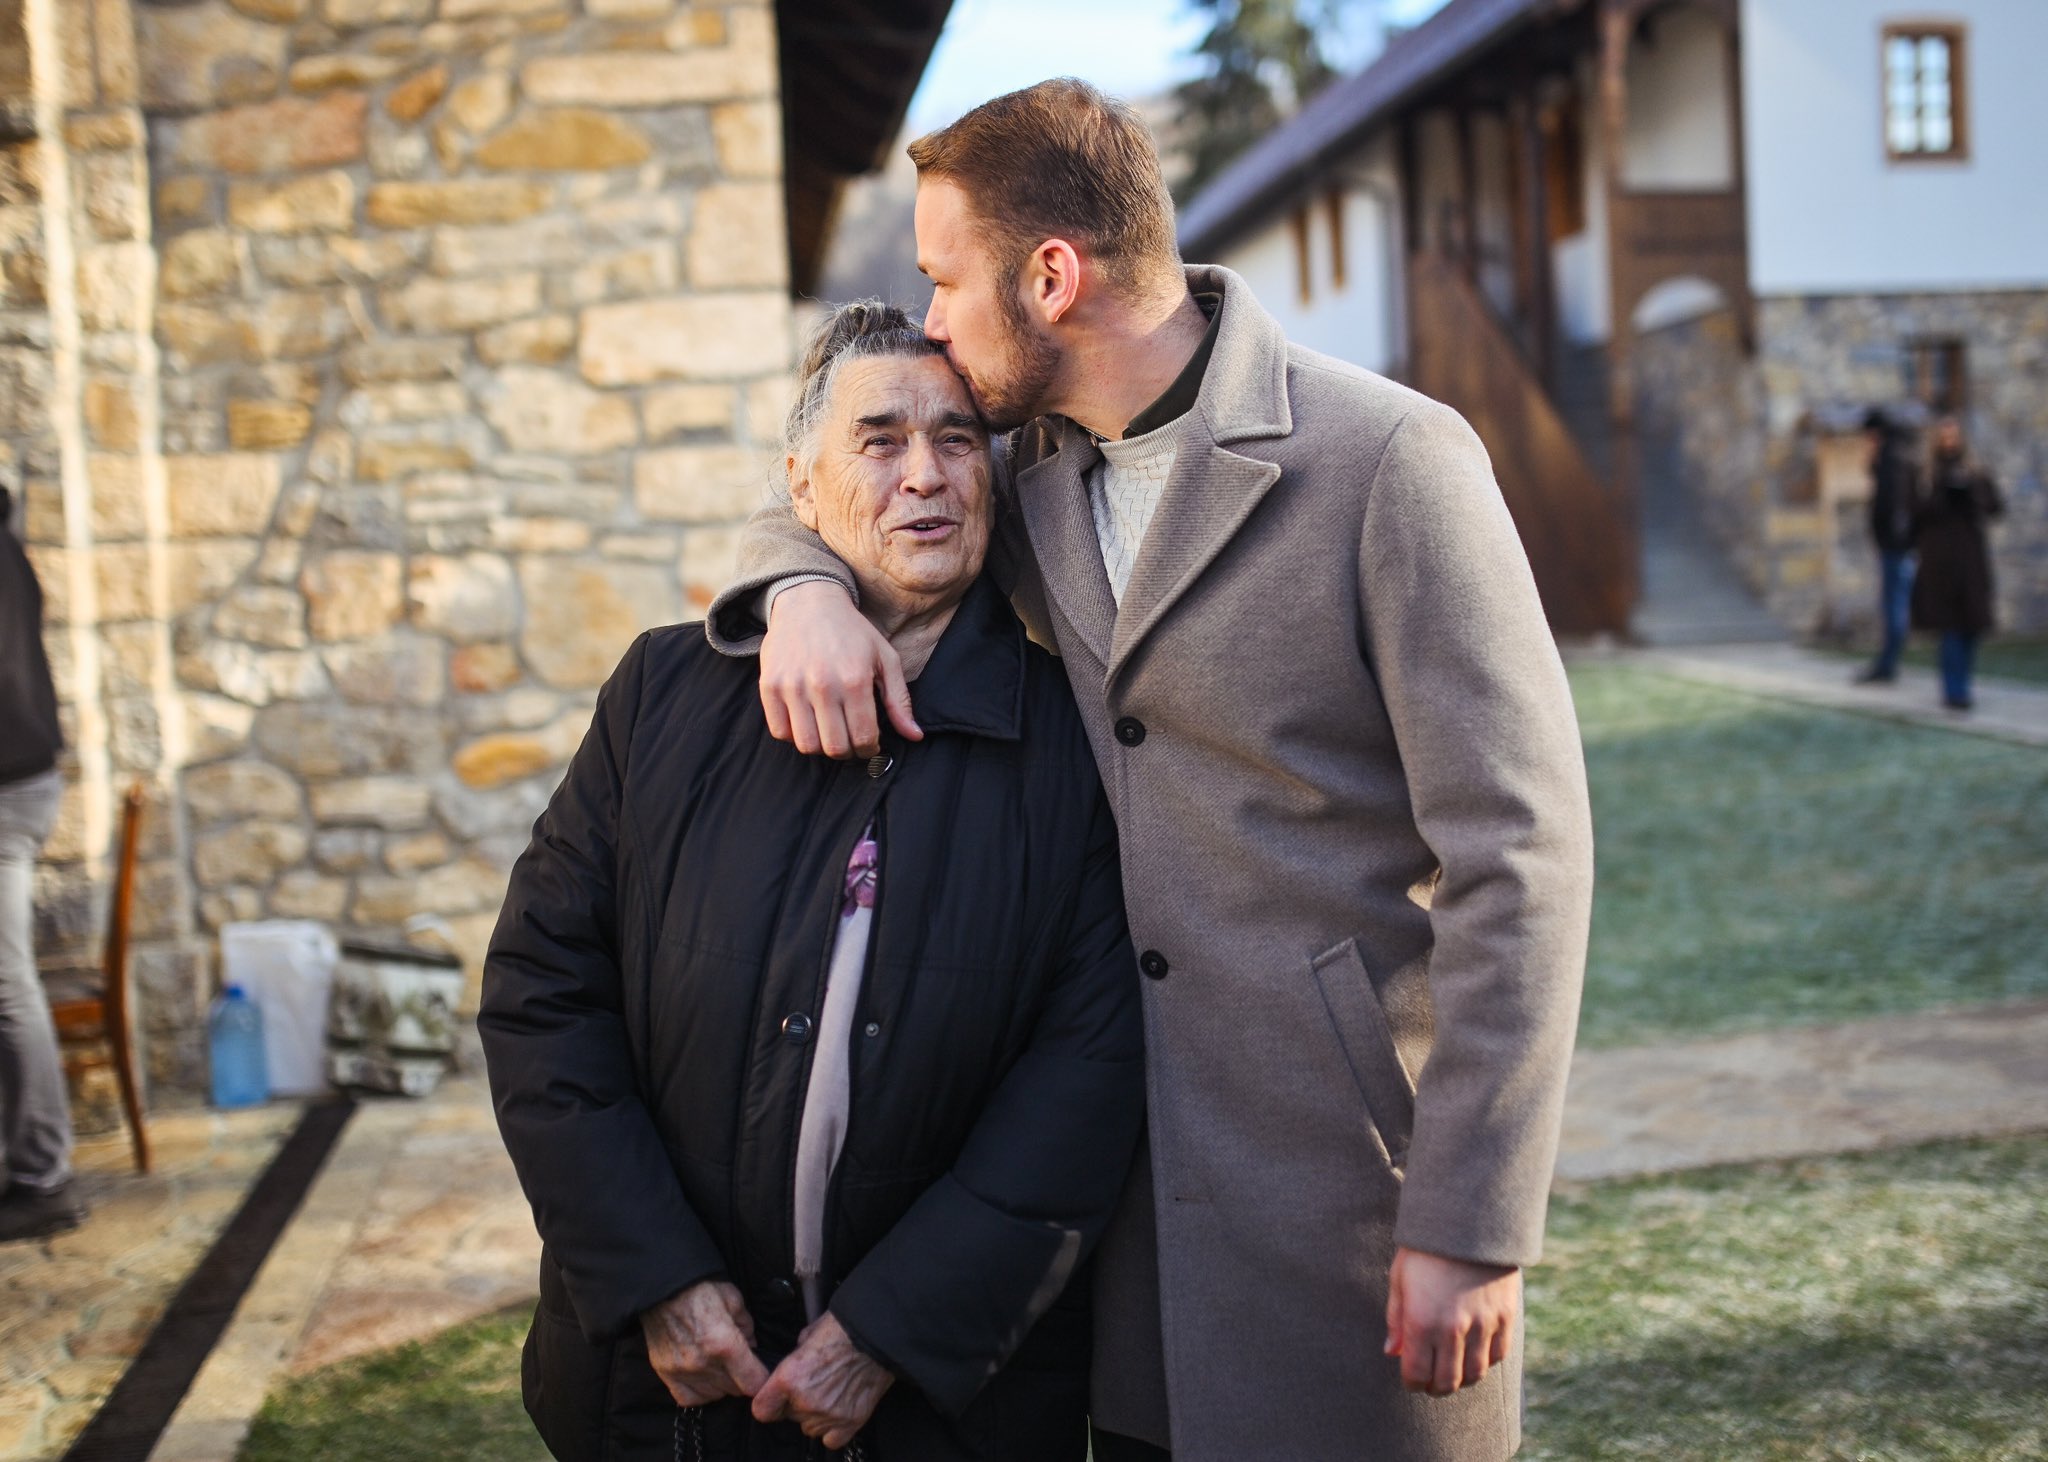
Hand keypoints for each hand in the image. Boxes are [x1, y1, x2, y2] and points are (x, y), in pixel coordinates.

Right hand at [639, 1280, 769, 1406]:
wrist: (664, 1286)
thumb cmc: (702, 1288)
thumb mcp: (734, 1300)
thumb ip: (747, 1328)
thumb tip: (752, 1348)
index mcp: (724, 1344)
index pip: (753, 1382)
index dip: (762, 1378)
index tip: (761, 1371)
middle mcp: (703, 1363)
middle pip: (735, 1390)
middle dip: (743, 1378)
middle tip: (740, 1362)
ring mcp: (681, 1371)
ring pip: (715, 1395)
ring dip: (722, 1385)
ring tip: (721, 1366)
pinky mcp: (665, 1372)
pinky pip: (688, 1398)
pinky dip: (700, 1392)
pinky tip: (705, 1378)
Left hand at [751, 1311, 893, 1448]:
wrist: (878, 1335)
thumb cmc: (844, 1328)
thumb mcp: (808, 1334)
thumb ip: (794, 1357)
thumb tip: (793, 1363)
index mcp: (789, 1378)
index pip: (761, 1410)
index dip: (767, 1403)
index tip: (773, 1400)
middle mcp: (805, 1401)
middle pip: (788, 1418)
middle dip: (796, 1404)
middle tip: (814, 1384)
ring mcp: (828, 1415)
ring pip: (809, 1428)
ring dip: (814, 1416)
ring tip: (830, 1393)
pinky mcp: (851, 1422)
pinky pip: (831, 1440)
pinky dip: (833, 1429)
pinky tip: (838, 1410)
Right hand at [760, 582, 921, 757]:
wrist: (808, 602)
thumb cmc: (851, 632)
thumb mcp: (885, 658)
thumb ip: (899, 701)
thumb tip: (915, 736)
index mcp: (855, 679)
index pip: (863, 737)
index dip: (869, 749)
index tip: (869, 744)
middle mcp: (822, 685)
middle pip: (834, 747)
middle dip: (847, 751)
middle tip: (850, 740)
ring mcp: (792, 686)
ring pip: (806, 744)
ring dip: (820, 746)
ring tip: (828, 731)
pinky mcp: (769, 686)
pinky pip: (779, 731)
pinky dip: (794, 735)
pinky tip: (806, 721)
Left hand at [1384, 1246, 1519, 1396]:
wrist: (1468, 1220)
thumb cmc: (1426, 1249)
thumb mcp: (1400, 1278)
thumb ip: (1396, 1319)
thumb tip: (1392, 1353)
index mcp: (1422, 1321)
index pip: (1417, 1375)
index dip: (1412, 1383)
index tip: (1411, 1379)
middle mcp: (1453, 1328)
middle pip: (1447, 1382)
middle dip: (1435, 1387)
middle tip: (1431, 1380)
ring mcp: (1482, 1324)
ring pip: (1474, 1374)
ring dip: (1461, 1378)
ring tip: (1453, 1368)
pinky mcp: (1504, 1316)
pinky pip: (1498, 1355)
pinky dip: (1485, 1362)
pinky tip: (1474, 1353)